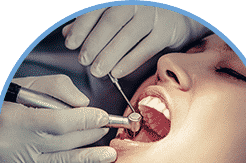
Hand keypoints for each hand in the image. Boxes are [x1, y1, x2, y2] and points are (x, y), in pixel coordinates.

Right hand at [0, 75, 116, 162]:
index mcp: (17, 118)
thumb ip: (56, 88)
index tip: (103, 117)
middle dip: (91, 135)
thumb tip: (83, 103)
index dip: (86, 120)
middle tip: (106, 129)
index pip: (60, 123)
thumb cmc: (4, 100)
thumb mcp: (25, 84)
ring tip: (109, 156)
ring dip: (89, 160)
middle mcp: (19, 144)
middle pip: (65, 142)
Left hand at [63, 6, 208, 77]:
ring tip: (96, 71)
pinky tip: (116, 73)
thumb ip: (92, 20)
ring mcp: (154, 14)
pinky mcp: (166, 31)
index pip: (97, 8)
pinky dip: (129, 62)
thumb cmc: (141, 15)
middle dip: (94, 43)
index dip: (82, 26)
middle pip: (111, 21)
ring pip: (127, 36)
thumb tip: (69, 33)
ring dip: (109, 56)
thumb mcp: (115, 13)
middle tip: (84, 61)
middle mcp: (137, 0)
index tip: (71, 44)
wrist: (176, 15)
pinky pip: (145, 49)